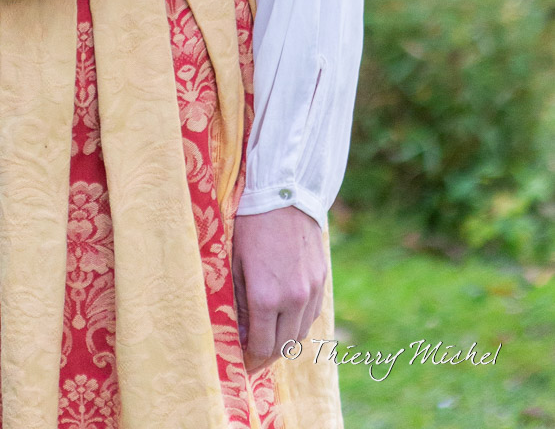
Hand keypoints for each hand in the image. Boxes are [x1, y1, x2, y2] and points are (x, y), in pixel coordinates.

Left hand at [231, 205, 325, 372]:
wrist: (284, 194)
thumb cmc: (251, 226)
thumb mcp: (235, 263)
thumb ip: (238, 301)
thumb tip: (240, 331)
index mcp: (265, 297)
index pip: (261, 346)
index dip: (250, 360)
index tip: (241, 362)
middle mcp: (292, 300)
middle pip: (282, 347)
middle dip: (266, 355)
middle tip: (252, 355)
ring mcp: (311, 292)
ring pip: (299, 334)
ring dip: (283, 340)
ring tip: (267, 335)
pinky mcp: (321, 281)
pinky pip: (311, 315)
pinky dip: (298, 321)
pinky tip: (285, 314)